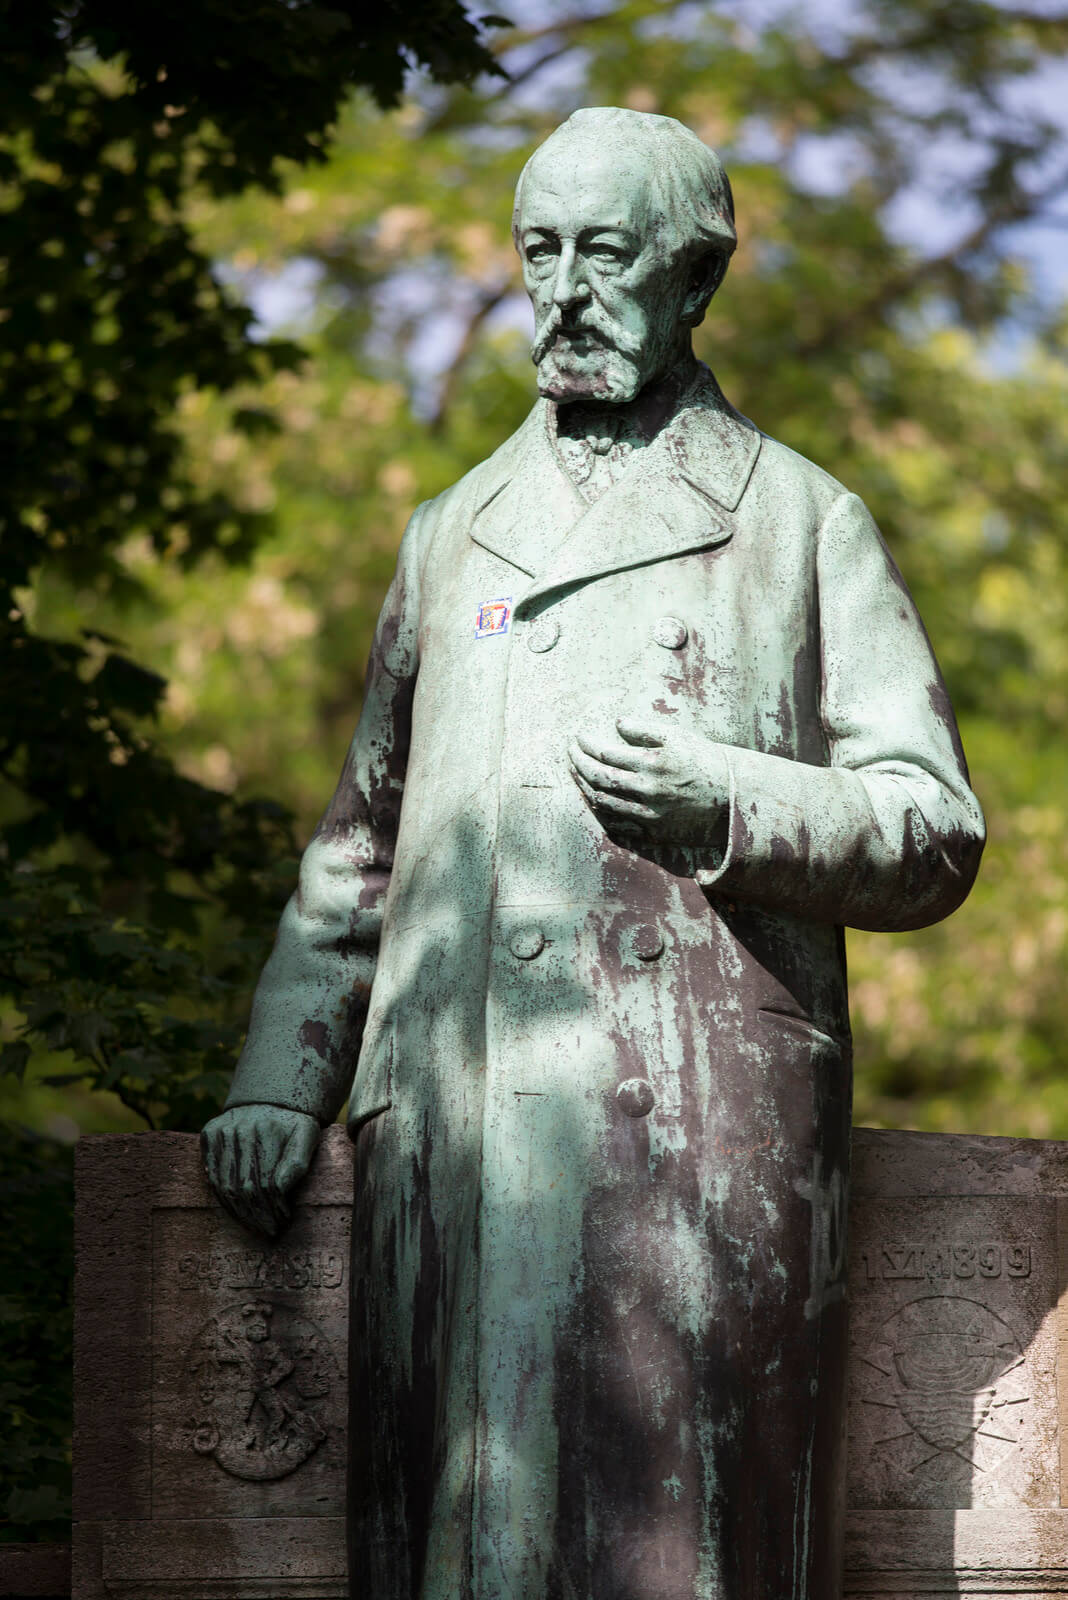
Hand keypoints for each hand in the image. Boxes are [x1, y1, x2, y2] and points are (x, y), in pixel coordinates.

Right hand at [201, 1105, 320, 1237]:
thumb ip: (298, 1162)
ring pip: (225, 1185)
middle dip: (257, 1216)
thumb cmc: (293, 1123)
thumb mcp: (307, 1136)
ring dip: (239, 1212)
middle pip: (244, 1187)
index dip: (274, 1207)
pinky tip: (237, 1211)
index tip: (283, 1221)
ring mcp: (222, 1131)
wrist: (271, 1097)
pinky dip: (223, 1198)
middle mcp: (240, 1129)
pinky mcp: (209, 1133)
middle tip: (268, 1231)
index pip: (266, 1183)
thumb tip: (279, 1189)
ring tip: (254, 1227)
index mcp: (267, 1130)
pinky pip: (212, 1175)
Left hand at [568, 717, 729, 846]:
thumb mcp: (679, 737)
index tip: (578, 736)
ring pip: (601, 801)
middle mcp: (646, 790)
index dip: (586, 744)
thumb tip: (617, 723)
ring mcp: (647, 814)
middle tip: (569, 751)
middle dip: (577, 762)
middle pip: (598, 777)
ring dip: (582, 785)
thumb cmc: (704, 761)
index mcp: (652, 764)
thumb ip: (645, 730)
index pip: (605, 753)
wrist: (732, 798)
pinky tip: (590, 796)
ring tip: (574, 770)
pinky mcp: (652, 831)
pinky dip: (598, 809)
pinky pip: (615, 822)